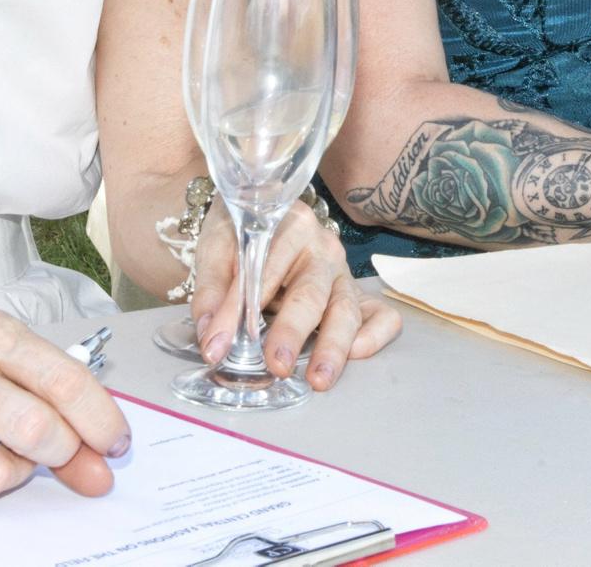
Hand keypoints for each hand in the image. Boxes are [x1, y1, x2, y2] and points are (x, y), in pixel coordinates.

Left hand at [188, 197, 399, 390]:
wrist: (261, 211)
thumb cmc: (240, 234)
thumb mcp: (218, 247)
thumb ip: (212, 289)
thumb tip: (210, 337)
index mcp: (290, 226)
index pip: (265, 270)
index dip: (238, 310)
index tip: (216, 345)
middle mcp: (323, 248)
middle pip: (311, 293)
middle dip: (293, 331)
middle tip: (278, 366)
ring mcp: (343, 273)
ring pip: (346, 309)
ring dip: (334, 345)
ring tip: (318, 379)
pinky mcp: (357, 294)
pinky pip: (381, 315)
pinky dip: (374, 335)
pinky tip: (355, 355)